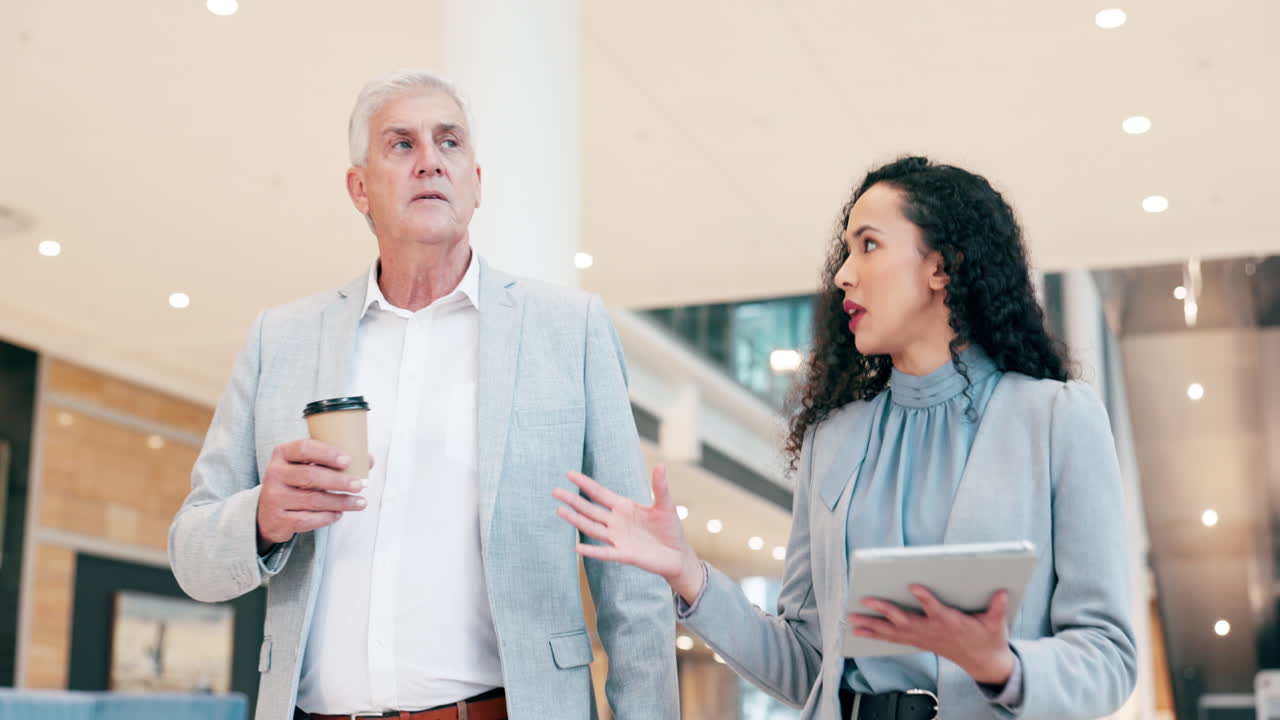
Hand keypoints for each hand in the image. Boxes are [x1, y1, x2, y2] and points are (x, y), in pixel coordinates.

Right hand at [256, 438, 368, 549]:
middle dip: (339, 481)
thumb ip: (334, 460)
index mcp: (283, 454)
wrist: (267, 512)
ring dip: (340, 502)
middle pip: (310, 476)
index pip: (304, 448)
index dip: (327, 453)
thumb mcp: (307, 465)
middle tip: (359, 485)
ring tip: (359, 502)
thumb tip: (368, 459)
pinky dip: (326, 518)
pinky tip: (339, 514)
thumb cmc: (295, 483)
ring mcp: (274, 497)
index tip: (348, 460)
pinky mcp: (277, 519)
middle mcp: (275, 473)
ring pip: (312, 500)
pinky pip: (306, 519)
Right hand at [553, 465, 705, 601]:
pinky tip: (577, 547)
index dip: (585, 484)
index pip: (600, 493)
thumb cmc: (670, 529)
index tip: (569, 474)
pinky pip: (606, 552)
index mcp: (624, 507)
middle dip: (573, 500)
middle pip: (590, 509)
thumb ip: (660, 486)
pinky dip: (592, 550)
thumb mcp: (666, 505)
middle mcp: (616, 522)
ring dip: (577, 521)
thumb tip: (661, 464)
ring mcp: (618, 538)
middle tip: (555, 491)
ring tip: (559, 511)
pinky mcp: (625, 554)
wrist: (678, 555)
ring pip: (592, 528)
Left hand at [848, 586, 1015, 684]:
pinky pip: (892, 639)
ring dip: (871, 626)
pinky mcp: (917, 642)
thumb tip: (1001, 591)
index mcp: (951, 623)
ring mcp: (922, 638)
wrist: (984, 663)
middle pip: (905, 621)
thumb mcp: (997, 623)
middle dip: (884, 611)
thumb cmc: (988, 638)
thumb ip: (997, 607)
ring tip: (851, 620)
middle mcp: (932, 631)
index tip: (913, 585)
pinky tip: (857, 631)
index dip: (925, 598)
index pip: (936, 609)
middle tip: (866, 600)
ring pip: (893, 632)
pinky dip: (874, 634)